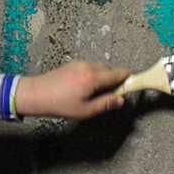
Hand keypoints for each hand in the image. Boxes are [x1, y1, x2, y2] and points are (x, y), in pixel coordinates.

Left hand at [15, 61, 131, 119]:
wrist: (35, 94)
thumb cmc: (59, 104)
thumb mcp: (85, 110)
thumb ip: (106, 104)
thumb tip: (121, 100)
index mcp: (93, 78)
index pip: (118, 73)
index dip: (130, 77)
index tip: (138, 80)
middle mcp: (87, 66)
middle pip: (109, 70)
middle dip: (114, 80)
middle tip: (112, 95)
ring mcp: (78, 64)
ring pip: (98, 68)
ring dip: (103, 78)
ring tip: (93, 94)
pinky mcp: (71, 64)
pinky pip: (88, 68)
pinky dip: (92, 76)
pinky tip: (83, 89)